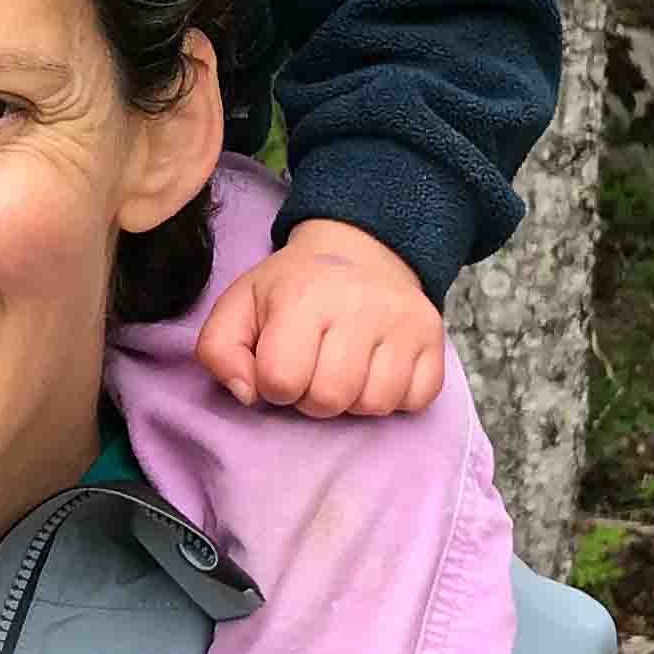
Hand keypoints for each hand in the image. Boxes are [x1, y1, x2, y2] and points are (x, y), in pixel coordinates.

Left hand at [193, 219, 445, 419]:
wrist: (360, 249)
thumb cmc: (293, 288)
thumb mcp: (241, 305)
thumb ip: (219, 350)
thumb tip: (247, 394)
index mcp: (302, 297)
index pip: (281, 379)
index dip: (275, 384)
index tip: (281, 364)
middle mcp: (359, 306)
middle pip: (330, 399)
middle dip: (313, 397)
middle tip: (315, 369)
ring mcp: (403, 322)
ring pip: (374, 404)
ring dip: (354, 401)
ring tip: (345, 370)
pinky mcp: (434, 337)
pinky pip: (417, 399)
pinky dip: (395, 397)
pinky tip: (378, 369)